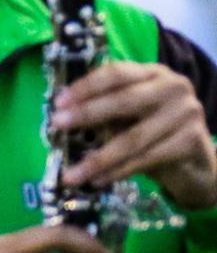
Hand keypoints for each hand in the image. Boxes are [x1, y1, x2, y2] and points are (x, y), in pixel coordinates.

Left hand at [53, 61, 216, 208]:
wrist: (194, 158)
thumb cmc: (151, 128)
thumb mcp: (128, 113)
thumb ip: (104, 111)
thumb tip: (64, 120)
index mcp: (151, 73)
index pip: (116, 73)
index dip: (86, 86)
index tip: (59, 102)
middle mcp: (172, 87)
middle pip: (124, 100)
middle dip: (88, 113)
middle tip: (58, 125)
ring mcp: (186, 113)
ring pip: (134, 137)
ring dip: (99, 157)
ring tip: (72, 173)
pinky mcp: (192, 141)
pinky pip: (147, 158)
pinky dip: (118, 171)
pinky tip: (98, 180)